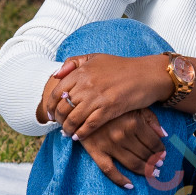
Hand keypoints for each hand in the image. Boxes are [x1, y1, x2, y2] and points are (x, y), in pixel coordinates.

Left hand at [45, 53, 170, 138]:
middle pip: (64, 107)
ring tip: (68, 133)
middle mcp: (86, 84)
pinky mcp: (109, 109)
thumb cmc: (121, 67)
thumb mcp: (95, 58)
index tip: (50, 114)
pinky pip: (89, 125)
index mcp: (81, 71)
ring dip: (68, 129)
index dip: (50, 106)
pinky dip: (81, 133)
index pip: (58, 92)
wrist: (145, 75)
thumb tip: (56, 75)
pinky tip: (78, 136)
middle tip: (59, 125)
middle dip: (59, 120)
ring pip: (74, 118)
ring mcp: (97, 97)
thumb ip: (73, 62)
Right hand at [75, 108, 168, 189]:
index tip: (163, 155)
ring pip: (131, 163)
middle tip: (159, 165)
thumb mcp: (134, 106)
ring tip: (151, 173)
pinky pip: (109, 170)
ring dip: (144, 170)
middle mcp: (122, 135)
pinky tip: (130, 185)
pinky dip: (120, 180)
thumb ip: (151, 119)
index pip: (153, 142)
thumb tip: (164, 135)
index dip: (160, 151)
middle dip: (154, 161)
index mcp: (134, 122)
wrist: (83, 106)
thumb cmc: (112, 106)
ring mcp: (109, 145)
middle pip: (144, 154)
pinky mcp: (96, 152)